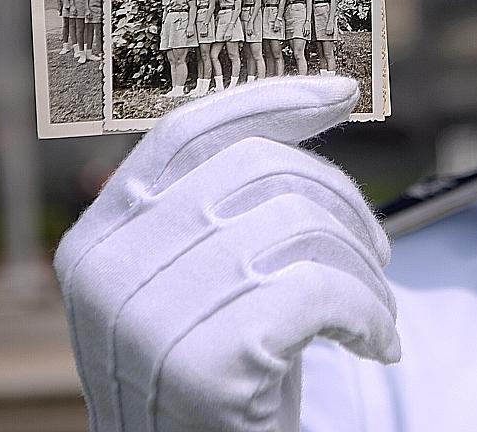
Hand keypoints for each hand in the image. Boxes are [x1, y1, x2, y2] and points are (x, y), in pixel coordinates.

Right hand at [55, 76, 396, 431]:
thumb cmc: (215, 383)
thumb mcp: (194, 287)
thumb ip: (215, 210)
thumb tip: (318, 96)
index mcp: (96, 240)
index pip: (189, 132)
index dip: (272, 100)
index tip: (343, 92)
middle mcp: (108, 273)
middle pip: (259, 168)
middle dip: (343, 200)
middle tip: (379, 252)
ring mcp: (151, 320)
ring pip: (301, 224)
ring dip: (364, 267)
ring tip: (375, 310)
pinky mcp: (208, 366)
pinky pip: (324, 290)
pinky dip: (370, 312)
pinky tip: (375, 342)